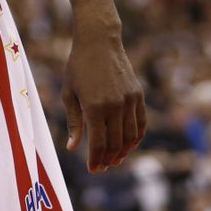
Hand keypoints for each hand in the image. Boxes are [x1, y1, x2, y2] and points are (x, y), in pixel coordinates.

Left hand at [62, 30, 144, 173]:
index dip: (96, 160)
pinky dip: (136, 137)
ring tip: (115, 159)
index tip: (93, 169)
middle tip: (102, 167)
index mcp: (94, 107)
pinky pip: (141, 123)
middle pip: (115, 143)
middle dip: (108, 159)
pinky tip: (129, 144)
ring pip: (130, 136)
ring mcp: (128, 100)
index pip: (99, 144)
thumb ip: (74, 122)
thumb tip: (73, 148)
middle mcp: (114, 106)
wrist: (99, 41)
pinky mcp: (137, 95)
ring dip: (123, 151)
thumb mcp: (69, 93)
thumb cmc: (78, 66)